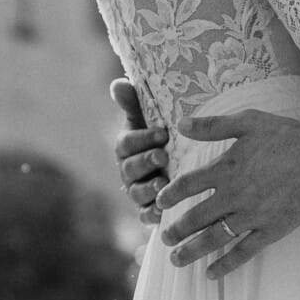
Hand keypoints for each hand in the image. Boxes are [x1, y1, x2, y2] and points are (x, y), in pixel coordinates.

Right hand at [110, 79, 170, 222]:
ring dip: (149, 188)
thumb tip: (117, 84)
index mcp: (127, 146)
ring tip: (164, 183)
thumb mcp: (150, 117)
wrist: (181, 162)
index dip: (142, 138)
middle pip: (129, 168)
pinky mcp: (149, 210)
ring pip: (137, 193)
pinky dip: (154, 214)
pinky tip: (165, 211)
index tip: (162, 132)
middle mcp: (128, 170)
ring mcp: (137, 191)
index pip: (126, 143)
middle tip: (163, 155)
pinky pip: (146, 216)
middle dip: (145, 161)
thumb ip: (134, 102)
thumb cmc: (164, 135)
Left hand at [155, 108, 299, 278]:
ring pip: (214, 238)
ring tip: (176, 260)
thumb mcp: (247, 121)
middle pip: (195, 217)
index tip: (159, 204)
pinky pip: (244, 252)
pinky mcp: (271, 230)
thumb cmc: (286, 134)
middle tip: (163, 239)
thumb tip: (180, 124)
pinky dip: (226, 264)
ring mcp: (252, 215)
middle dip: (176, 230)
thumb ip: (212, 126)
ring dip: (192, 251)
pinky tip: (211, 274)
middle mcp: (234, 195)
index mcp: (226, 168)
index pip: (187, 185)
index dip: (169, 195)